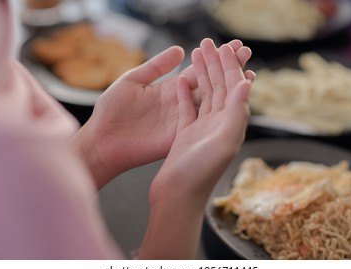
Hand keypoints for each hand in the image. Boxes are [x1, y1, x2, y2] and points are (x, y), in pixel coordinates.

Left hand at [73, 39, 253, 187]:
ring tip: (248, 71)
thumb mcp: (132, 81)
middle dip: (227, 67)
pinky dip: (218, 110)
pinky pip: (202, 121)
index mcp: (169, 90)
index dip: (214, 59)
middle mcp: (179, 103)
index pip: (198, 71)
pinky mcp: (180, 135)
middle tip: (246, 51)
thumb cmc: (111, 111)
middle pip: (209, 84)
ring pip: (211, 101)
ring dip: (229, 87)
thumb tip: (180, 50)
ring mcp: (182, 120)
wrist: (103, 141)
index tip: (233, 45)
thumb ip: (156, 66)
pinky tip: (233, 98)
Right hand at [139, 39, 252, 258]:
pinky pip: (187, 109)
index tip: (225, 46)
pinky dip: (184, 93)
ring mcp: (202, 130)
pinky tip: (180, 81)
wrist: (177, 197)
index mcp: (232, 125)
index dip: (230, 66)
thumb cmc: (199, 174)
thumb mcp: (223, 142)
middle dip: (215, 64)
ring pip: (203, 95)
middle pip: (219, 88)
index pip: (233, 88)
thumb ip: (237, 113)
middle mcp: (219, 125)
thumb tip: (247, 83)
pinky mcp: (185, 135)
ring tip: (194, 53)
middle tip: (207, 42)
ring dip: (200, 74)